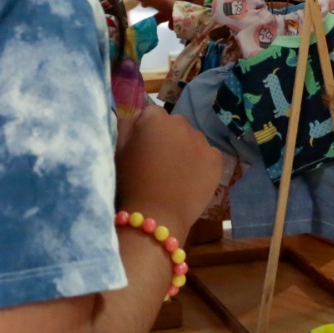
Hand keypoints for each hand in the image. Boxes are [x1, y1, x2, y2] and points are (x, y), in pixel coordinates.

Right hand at [114, 104, 222, 237]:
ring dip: (185, 149)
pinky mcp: (216, 159)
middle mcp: (181, 123)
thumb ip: (127, 125)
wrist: (155, 217)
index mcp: (155, 119)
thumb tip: (139, 116)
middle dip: (168, 138)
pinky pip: (208, 155)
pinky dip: (201, 163)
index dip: (146, 132)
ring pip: (192, 139)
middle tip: (160, 163)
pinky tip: (191, 179)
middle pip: (174, 125)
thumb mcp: (117, 151)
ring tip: (175, 174)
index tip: (143, 150)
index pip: (152, 114)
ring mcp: (201, 141)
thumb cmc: (130, 184)